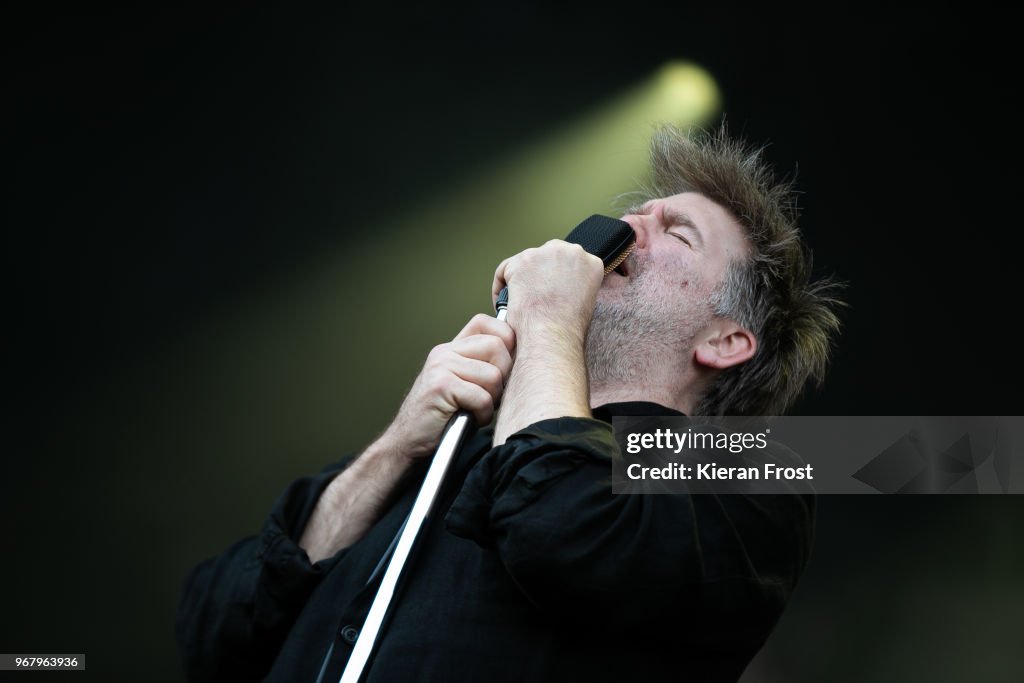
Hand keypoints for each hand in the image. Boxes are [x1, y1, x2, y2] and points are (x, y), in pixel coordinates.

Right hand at [381, 314, 514, 460]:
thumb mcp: (462, 384)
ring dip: (493, 400)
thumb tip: (522, 356)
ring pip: (493, 375)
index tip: (504, 366)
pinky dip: (483, 414)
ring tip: (478, 409)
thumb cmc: (440, 418)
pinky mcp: (441, 386)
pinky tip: (472, 419)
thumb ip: (482, 366)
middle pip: (498, 346)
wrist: (407, 441)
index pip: (486, 323)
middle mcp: (445, 352)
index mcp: (452, 348)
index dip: (506, 340)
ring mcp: (441, 367)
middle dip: (504, 375)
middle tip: (491, 395)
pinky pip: (482, 397)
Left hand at [491, 240, 603, 339]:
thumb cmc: (567, 328)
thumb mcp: (585, 302)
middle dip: (539, 272)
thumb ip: (576, 285)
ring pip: (526, 261)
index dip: (558, 276)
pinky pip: (505, 269)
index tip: (551, 288)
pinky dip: (501, 285)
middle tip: (533, 293)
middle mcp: (568, 252)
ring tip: (518, 300)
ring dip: (521, 278)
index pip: (570, 261)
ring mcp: (543, 254)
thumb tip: (562, 287)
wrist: (550, 334)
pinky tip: (502, 302)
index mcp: (590, 262)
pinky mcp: (520, 262)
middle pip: (548, 255)